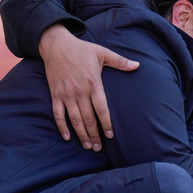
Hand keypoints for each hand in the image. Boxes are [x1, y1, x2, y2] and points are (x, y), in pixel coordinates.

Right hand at [38, 24, 138, 148]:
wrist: (56, 44)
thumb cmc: (81, 49)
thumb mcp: (102, 52)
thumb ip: (120, 61)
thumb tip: (137, 65)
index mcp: (93, 83)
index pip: (102, 109)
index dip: (107, 124)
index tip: (111, 135)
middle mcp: (80, 91)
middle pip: (89, 118)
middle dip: (95, 135)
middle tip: (99, 148)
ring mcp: (66, 94)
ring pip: (74, 120)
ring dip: (81, 134)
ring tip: (88, 146)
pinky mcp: (55, 94)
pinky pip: (57, 114)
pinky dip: (61, 127)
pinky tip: (67, 137)